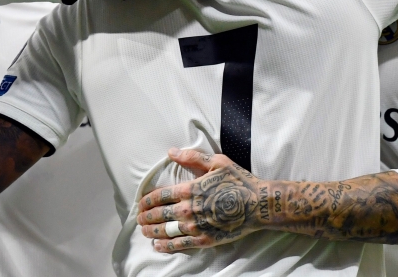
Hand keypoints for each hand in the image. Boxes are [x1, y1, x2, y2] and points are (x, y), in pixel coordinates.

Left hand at [137, 148, 268, 252]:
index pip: (160, 196)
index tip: (141, 202)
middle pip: (159, 214)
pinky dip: (166, 246)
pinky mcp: (204, 240)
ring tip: (144, 231)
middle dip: (146, 216)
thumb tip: (171, 151)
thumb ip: (192, 157)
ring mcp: (196, 226)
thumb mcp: (217, 162)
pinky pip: (180, 244)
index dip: (147, 200)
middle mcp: (188, 209)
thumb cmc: (239, 181)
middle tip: (138, 218)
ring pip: (166, 230)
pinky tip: (157, 245)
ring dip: (152, 231)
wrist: (258, 205)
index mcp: (190, 189)